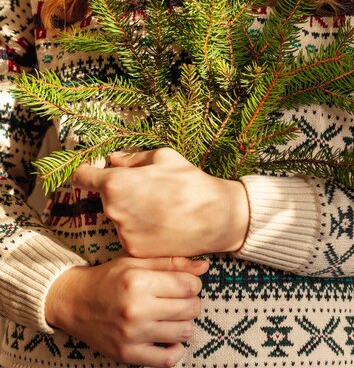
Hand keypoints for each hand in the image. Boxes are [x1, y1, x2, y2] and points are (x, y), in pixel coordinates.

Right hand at [45, 256, 208, 367]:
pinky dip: (175, 350)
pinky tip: (168, 338)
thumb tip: (204, 267)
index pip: (190, 285)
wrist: (73, 302)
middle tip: (179, 300)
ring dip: (184, 323)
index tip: (184, 284)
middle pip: (191, 308)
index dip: (193, 283)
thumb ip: (172, 262)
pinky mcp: (127, 354)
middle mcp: (136, 309)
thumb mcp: (136, 261)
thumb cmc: (108, 279)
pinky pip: (168, 359)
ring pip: (184, 331)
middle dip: (191, 302)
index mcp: (139, 282)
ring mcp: (132, 335)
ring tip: (171, 316)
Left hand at [71, 147, 249, 256]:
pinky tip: (163, 224)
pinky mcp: (135, 250)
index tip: (91, 172)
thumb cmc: (192, 183)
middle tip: (149, 190)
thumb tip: (114, 160)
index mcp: (116, 183)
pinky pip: (131, 235)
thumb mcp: (164, 157)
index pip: (82, 176)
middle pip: (105, 198)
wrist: (217, 218)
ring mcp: (123, 233)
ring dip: (132, 212)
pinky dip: (143, 231)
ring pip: (119, 217)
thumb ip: (132, 158)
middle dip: (121, 192)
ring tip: (161, 209)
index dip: (86, 171)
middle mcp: (113, 210)